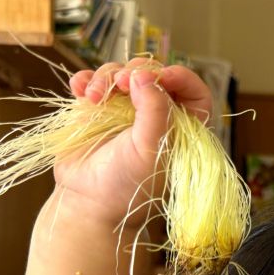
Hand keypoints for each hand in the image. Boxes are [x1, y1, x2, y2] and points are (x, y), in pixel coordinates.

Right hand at [56, 59, 212, 225]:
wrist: (89, 203)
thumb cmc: (127, 185)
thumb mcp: (149, 149)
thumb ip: (155, 111)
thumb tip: (145, 75)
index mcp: (180, 129)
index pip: (193, 92)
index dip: (182, 78)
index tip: (163, 76)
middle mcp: (155, 116)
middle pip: (153, 74)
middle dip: (137, 71)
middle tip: (122, 83)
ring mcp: (124, 110)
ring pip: (121, 73)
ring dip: (106, 77)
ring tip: (93, 98)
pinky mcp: (97, 110)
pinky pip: (93, 81)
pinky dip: (85, 80)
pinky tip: (80, 92)